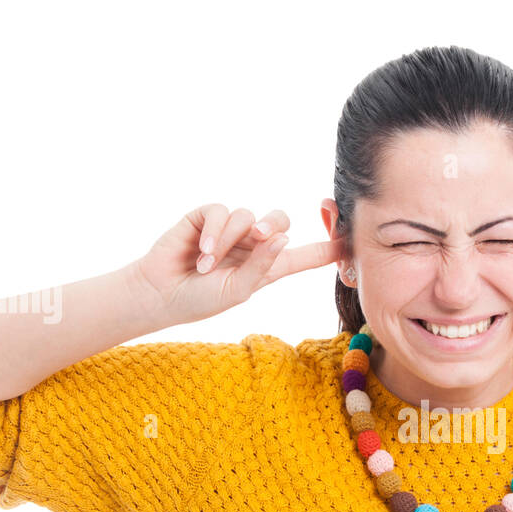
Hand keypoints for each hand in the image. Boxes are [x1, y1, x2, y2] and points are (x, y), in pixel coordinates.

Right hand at [131, 204, 342, 325]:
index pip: (305, 255)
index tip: (352, 239)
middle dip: (273, 225)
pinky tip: (202, 252)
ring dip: (229, 240)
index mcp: (267, 267)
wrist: (160, 294)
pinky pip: (221, 211)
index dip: (329, 247)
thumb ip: (261, 266)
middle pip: (279, 220)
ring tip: (208, 265)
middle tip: (261, 236)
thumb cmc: (200, 300)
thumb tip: (282, 237)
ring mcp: (230, 230)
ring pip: (247, 216)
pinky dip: (214, 231)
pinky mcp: (206, 217)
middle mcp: (252, 245)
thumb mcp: (237, 290)